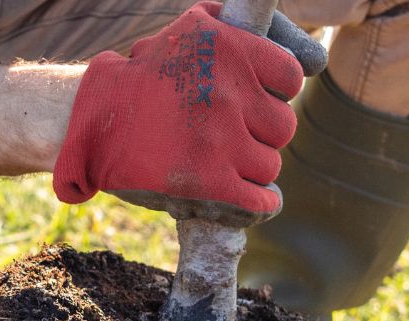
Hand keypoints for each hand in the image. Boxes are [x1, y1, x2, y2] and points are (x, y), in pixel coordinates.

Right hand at [53, 3, 325, 216]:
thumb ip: (248, 30)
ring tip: (225, 159)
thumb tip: (315, 60)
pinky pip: (262, 201)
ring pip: (271, 165)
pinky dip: (262, 204)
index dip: (275, 92)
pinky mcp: (210, 183)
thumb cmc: (150, 75)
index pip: (289, 77)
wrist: (93, 121)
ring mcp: (219, 140)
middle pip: (283, 126)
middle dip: (261, 132)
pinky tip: (254, 198)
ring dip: (253, 167)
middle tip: (233, 132)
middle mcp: (226, 92)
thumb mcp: (194, 29)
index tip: (255, 97)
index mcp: (226, 48)